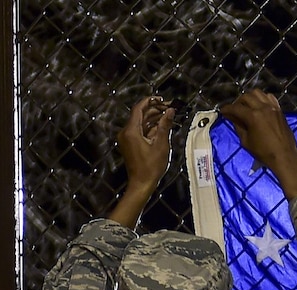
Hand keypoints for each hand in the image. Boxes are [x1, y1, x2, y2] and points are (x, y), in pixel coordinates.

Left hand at [106, 97, 173, 225]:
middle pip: (140, 115)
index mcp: (131, 131)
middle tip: (169, 108)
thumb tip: (170, 111)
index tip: (161, 98)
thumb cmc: (152, 166)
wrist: (141, 183)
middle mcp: (126, 132)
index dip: (150, 101)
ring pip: (140, 123)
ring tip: (167, 115)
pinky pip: (139, 130)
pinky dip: (149, 127)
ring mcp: (127, 138)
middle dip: (154, 110)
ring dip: (153, 118)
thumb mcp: (161, 145)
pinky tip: (161, 126)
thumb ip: (165, 126)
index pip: (139, 109)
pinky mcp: (130, 143)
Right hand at [219, 90, 296, 198]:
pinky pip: (270, 98)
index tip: (223, 111)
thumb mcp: (246, 141)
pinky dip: (263, 98)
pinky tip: (260, 105)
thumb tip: (232, 118)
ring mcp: (273, 108)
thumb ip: (238, 126)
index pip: (236, 108)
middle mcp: (263, 108)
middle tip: (235, 110)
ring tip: (247, 106)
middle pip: (246, 97)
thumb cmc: (265, 152)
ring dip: (250, 97)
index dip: (227, 109)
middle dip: (238, 102)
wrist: (285, 157)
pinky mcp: (280, 111)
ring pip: (258, 93)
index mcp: (253, 116)